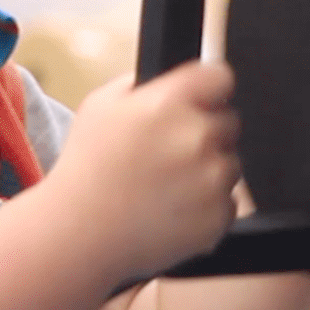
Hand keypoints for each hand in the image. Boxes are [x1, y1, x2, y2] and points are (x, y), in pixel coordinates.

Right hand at [45, 61, 240, 284]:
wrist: (79, 232)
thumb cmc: (87, 169)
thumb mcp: (101, 104)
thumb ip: (145, 84)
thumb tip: (175, 81)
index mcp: (168, 102)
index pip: (220, 77)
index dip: (209, 88)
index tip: (202, 98)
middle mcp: (196, 137)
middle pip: (229, 121)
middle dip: (205, 132)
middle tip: (169, 153)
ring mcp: (211, 179)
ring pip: (230, 163)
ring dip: (208, 170)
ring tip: (165, 185)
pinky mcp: (218, 215)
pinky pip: (227, 201)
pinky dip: (207, 206)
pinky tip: (172, 208)